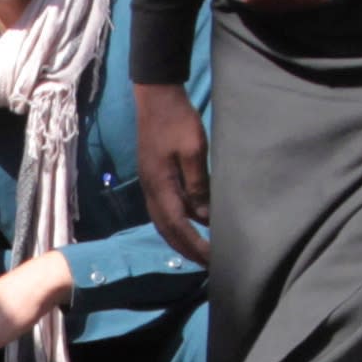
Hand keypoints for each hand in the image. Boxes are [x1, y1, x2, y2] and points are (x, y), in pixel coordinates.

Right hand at [133, 79, 208, 257]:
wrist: (156, 97)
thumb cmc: (177, 121)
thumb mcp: (193, 151)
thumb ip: (198, 184)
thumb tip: (203, 215)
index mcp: (160, 186)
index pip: (178, 226)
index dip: (195, 246)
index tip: (212, 260)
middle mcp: (151, 190)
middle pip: (167, 230)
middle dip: (186, 249)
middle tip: (208, 264)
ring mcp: (150, 184)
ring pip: (164, 222)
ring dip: (180, 239)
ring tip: (200, 250)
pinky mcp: (153, 177)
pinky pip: (165, 209)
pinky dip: (177, 223)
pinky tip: (192, 223)